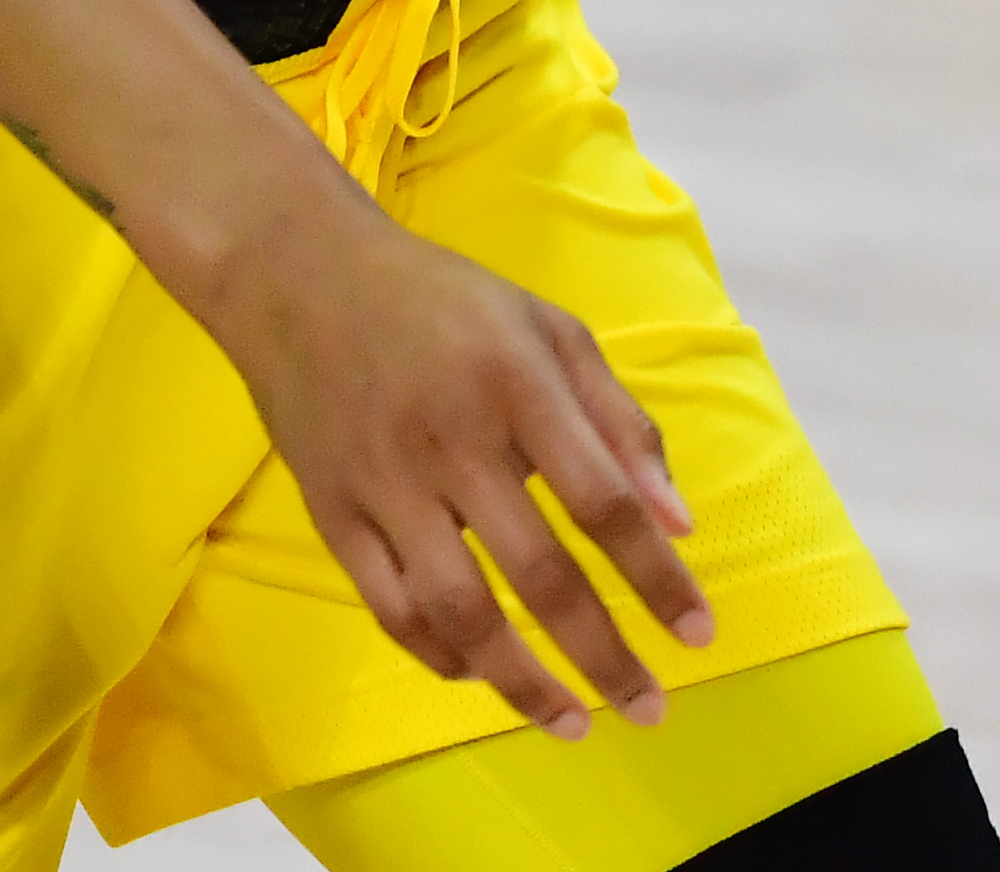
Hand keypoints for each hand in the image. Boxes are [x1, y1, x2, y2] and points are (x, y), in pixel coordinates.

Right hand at [199, 193, 713, 735]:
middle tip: (649, 710)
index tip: (698, 635)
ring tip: (570, 724)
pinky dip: (440, 654)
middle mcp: (453, 440)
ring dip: (522, 683)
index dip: (657, 577)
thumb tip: (677, 522)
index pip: (604, 502)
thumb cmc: (445, 301)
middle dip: (603, 656)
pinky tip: (482, 674)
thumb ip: (620, 422)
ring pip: (460, 612)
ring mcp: (385, 483)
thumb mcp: (550, 329)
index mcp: (519, 384)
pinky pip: (391, 608)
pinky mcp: (333, 512)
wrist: (300, 275)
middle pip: (540, 574)